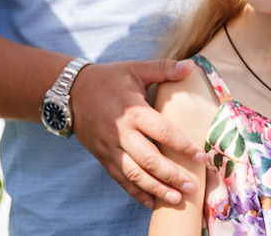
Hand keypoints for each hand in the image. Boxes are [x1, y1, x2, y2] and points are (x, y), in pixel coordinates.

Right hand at [71, 59, 204, 209]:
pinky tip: (151, 202)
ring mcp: (110, 147)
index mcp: (132, 110)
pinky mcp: (103, 156)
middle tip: (192, 186)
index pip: (162, 132)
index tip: (200, 156)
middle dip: (172, 175)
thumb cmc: (107, 79)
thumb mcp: (134, 69)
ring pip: (134, 174)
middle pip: (149, 159)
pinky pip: (120, 179)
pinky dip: (136, 193)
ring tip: (176, 198)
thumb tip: (190, 66)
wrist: (70, 92)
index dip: (182, 145)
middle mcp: (121, 132)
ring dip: (156, 188)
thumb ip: (163, 68)